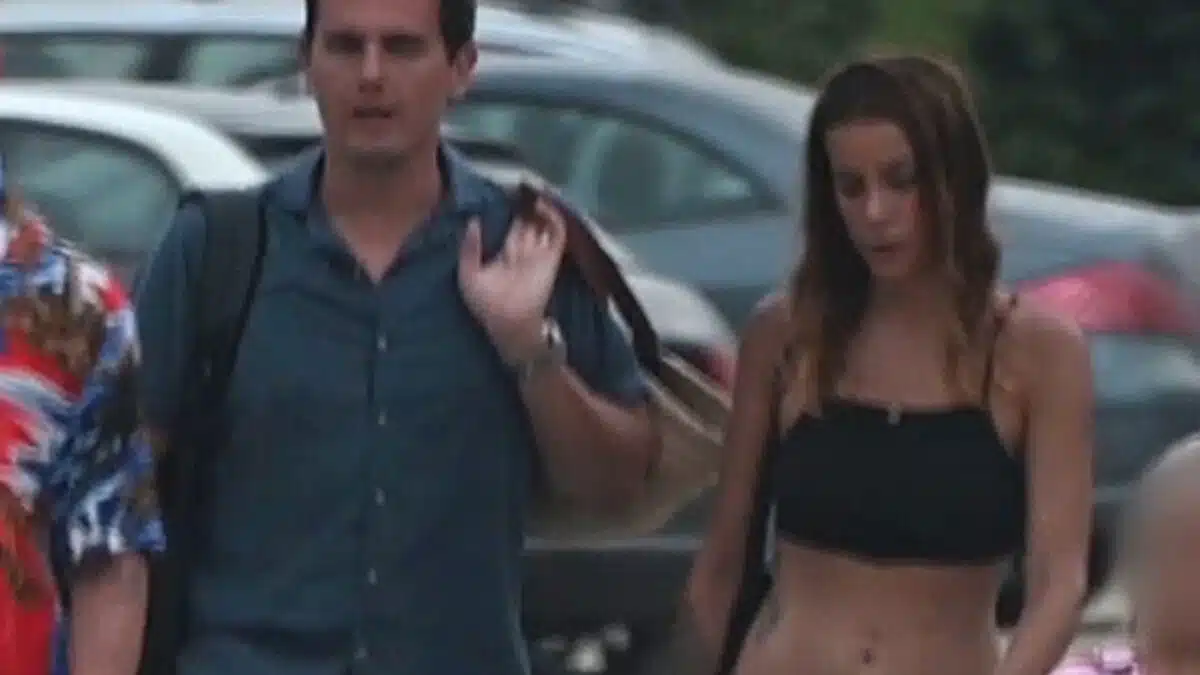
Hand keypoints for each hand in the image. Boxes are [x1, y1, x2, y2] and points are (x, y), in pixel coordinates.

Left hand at [458, 195, 566, 362]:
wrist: (508, 323)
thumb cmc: (487, 304)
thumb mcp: (468, 275)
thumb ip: (470, 248)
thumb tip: (473, 221)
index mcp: (506, 255)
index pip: (513, 228)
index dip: (512, 211)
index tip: (509, 193)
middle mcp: (525, 252)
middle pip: (531, 223)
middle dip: (529, 206)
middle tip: (525, 185)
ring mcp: (540, 254)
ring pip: (545, 224)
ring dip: (543, 207)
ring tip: (535, 189)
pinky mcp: (551, 258)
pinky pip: (557, 233)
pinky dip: (553, 217)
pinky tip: (543, 203)